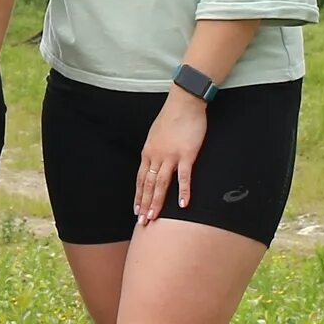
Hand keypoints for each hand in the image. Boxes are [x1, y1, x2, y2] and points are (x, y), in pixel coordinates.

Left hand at [136, 92, 208, 224]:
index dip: (138, 196)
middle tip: (142, 221)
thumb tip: (153, 161)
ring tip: (154, 217)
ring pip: (161, 184)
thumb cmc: (172, 117)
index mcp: (148, 152)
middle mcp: (156, 156)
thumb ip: (154, 150)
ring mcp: (171, 156)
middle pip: (148, 185)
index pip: (140, 179)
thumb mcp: (156, 135)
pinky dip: (183, 191)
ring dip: (157, 202)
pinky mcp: (187, 155)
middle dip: (144, 204)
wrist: (184, 103)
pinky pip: (184, 177)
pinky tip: (182, 205)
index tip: (137, 210)